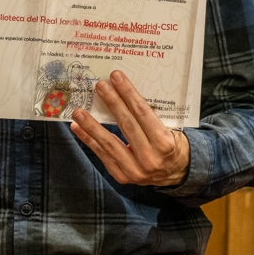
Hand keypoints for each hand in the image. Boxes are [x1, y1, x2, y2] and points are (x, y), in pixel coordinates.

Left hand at [69, 70, 190, 186]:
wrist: (175, 174)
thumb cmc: (170, 145)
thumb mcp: (169, 130)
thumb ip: (149, 117)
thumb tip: (122, 92)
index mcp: (165, 143)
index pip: (143, 113)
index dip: (128, 93)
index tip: (116, 77)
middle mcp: (151, 158)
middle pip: (126, 125)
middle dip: (112, 103)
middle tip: (99, 86)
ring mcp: (135, 170)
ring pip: (110, 143)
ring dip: (91, 125)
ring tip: (78, 111)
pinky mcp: (122, 176)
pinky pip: (102, 155)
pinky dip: (89, 140)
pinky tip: (78, 127)